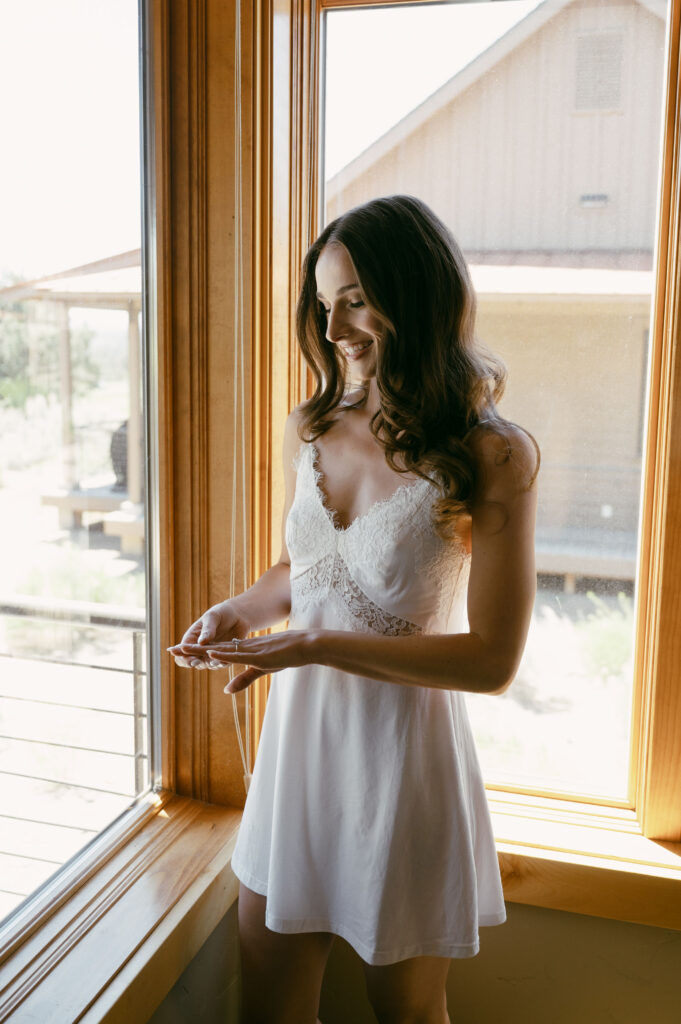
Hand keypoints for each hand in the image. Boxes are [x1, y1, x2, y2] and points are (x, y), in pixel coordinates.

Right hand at [167, 600, 250, 669]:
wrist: (238, 615)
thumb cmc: (221, 613)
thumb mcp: (213, 617)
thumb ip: (207, 629)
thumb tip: (200, 642)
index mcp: (192, 637)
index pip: (182, 651)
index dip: (183, 657)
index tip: (190, 657)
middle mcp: (199, 648)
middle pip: (191, 662)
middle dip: (194, 663)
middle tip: (198, 662)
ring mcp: (211, 653)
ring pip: (207, 664)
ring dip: (210, 664)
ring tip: (214, 662)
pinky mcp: (223, 656)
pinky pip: (221, 663)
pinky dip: (222, 663)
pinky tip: (225, 661)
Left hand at [177, 629, 314, 692]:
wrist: (304, 645)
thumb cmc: (285, 656)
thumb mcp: (261, 670)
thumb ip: (243, 679)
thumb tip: (226, 690)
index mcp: (241, 650)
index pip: (214, 651)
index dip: (197, 651)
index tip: (180, 652)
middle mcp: (241, 648)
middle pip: (212, 648)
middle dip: (191, 650)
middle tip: (171, 650)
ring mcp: (249, 650)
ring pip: (220, 650)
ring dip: (201, 650)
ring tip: (183, 649)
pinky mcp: (258, 655)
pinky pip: (238, 654)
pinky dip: (224, 655)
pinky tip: (211, 653)